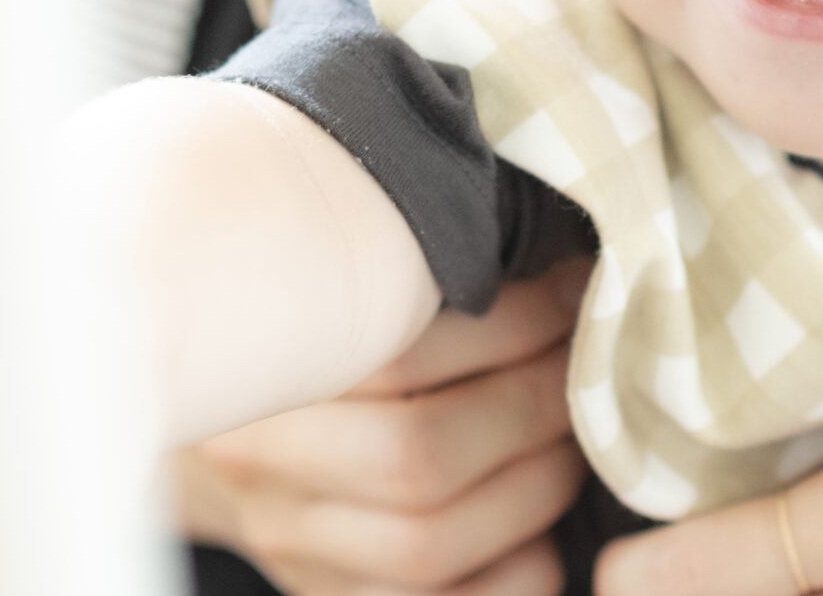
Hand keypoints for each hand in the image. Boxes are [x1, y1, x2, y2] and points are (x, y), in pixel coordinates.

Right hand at [179, 260, 592, 595]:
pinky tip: (542, 520)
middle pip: (418, 459)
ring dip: (535, 488)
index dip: (515, 326)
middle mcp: (259, 461)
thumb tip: (570, 259)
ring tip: (572, 435)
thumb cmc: (327, 317)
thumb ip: (432, 262)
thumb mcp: (359, 270)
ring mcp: (290, 542)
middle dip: (532, 410)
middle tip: (584, 368)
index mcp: (264, 355)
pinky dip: (518, 569)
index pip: (400, 355)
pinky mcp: (329, 595)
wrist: (238, 415)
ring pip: (430, 545)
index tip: (573, 292)